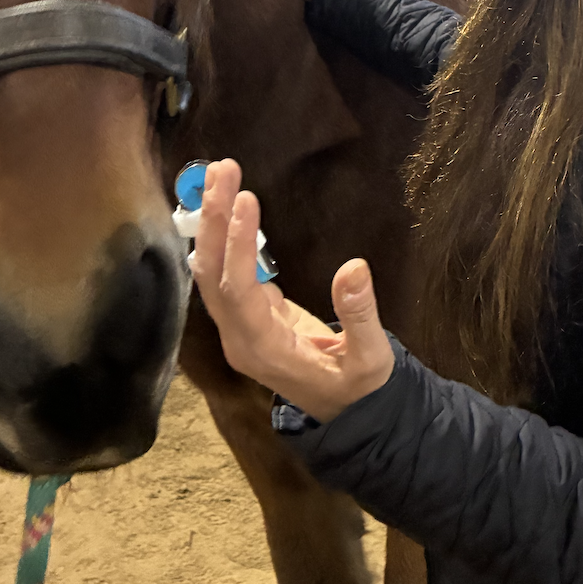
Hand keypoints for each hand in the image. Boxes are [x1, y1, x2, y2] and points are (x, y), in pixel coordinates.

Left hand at [188, 159, 393, 422]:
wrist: (349, 414)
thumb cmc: (359, 388)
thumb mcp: (370, 358)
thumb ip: (360, 316)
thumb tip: (354, 266)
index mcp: (264, 350)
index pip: (237, 293)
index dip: (237, 247)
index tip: (246, 200)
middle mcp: (239, 339)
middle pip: (212, 276)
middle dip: (213, 221)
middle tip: (222, 169)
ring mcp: (239, 329)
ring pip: (212, 273)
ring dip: (213, 223)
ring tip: (220, 175)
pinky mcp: (247, 316)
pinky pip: (224, 274)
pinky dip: (222, 236)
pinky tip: (227, 203)